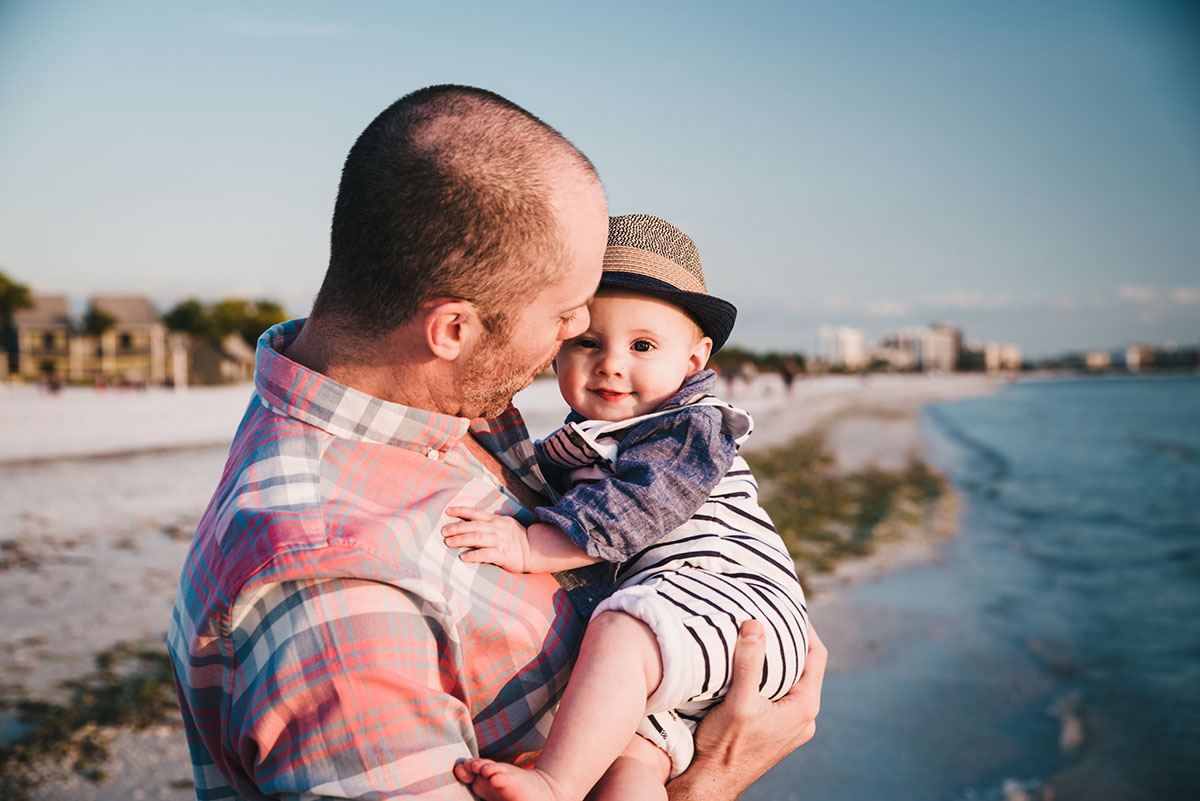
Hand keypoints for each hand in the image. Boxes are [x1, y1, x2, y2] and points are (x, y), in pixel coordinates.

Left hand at [442, 507, 533, 572]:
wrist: (535, 550)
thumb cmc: (518, 539)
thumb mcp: (505, 524)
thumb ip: (491, 522)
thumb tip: (475, 520)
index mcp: (497, 520)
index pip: (476, 513)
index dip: (461, 511)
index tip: (448, 511)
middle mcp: (497, 529)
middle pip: (473, 526)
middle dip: (456, 527)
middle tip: (443, 531)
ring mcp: (500, 541)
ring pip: (477, 538)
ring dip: (461, 540)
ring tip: (448, 542)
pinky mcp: (502, 554)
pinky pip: (485, 554)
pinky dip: (473, 555)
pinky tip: (463, 557)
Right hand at [666, 620, 826, 800]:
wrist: (711, 783)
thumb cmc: (725, 748)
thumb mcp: (738, 702)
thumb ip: (748, 663)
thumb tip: (755, 624)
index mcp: (805, 707)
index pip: (818, 656)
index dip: (807, 628)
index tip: (790, 608)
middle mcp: (804, 718)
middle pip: (806, 668)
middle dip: (791, 642)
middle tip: (772, 617)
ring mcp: (791, 726)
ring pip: (793, 682)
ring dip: (780, 661)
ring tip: (760, 639)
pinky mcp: (777, 731)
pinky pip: (781, 695)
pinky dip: (771, 678)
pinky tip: (750, 670)